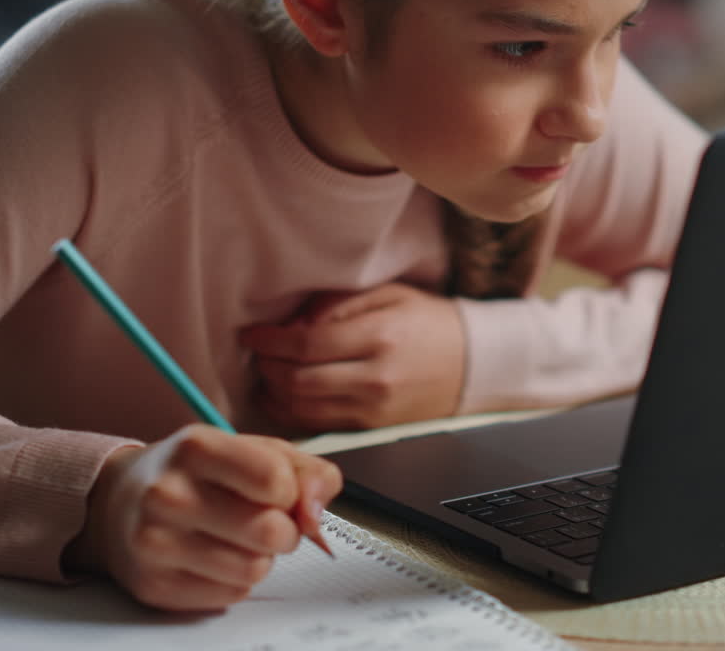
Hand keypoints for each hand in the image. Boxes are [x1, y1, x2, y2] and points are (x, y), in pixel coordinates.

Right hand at [66, 425, 341, 611]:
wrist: (119, 502)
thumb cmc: (199, 474)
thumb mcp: (252, 451)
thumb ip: (305, 472)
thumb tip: (317, 513)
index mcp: (196, 447)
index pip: (276, 480)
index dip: (291, 492)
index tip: (277, 491)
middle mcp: (168, 493)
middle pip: (271, 531)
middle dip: (283, 530)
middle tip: (265, 521)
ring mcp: (156, 543)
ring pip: (255, 568)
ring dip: (260, 557)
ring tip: (236, 538)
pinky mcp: (154, 585)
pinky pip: (231, 594)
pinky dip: (235, 579)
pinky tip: (212, 557)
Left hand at [239, 283, 465, 430]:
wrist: (472, 364)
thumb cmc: (428, 323)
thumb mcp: (388, 295)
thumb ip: (338, 304)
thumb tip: (294, 324)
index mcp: (379, 337)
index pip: (307, 344)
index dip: (270, 340)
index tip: (251, 334)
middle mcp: (375, 379)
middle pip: (298, 380)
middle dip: (266, 367)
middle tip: (256, 353)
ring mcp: (373, 409)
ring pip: (303, 409)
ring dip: (273, 392)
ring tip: (265, 373)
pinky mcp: (371, 428)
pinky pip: (318, 425)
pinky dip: (291, 413)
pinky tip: (281, 397)